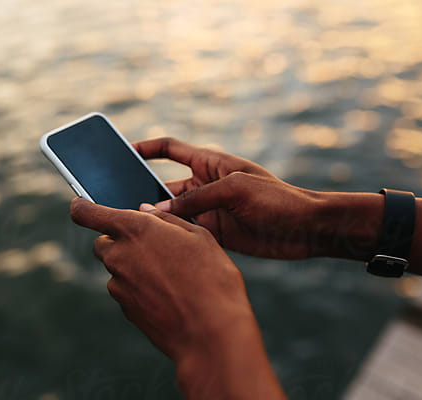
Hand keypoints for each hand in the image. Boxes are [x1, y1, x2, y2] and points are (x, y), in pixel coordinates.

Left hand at [70, 198, 284, 398]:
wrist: (211, 334)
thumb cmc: (212, 280)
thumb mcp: (199, 237)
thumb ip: (167, 219)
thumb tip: (147, 211)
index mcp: (136, 229)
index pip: (87, 213)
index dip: (81, 207)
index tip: (81, 205)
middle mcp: (119, 255)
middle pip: (103, 242)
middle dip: (119, 241)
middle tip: (151, 247)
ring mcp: (119, 285)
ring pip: (116, 268)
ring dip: (132, 266)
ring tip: (170, 275)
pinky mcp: (124, 308)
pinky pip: (125, 291)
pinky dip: (139, 289)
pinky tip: (168, 295)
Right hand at [134, 137, 321, 258]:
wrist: (306, 229)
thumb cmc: (276, 199)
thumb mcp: (234, 190)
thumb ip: (195, 200)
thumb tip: (156, 211)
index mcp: (210, 163)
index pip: (171, 149)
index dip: (147, 148)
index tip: (122, 151)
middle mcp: (205, 185)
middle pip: (164, 186)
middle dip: (142, 192)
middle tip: (115, 201)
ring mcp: (208, 210)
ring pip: (172, 213)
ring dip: (155, 218)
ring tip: (129, 225)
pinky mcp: (214, 233)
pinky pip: (185, 233)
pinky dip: (170, 237)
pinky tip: (154, 244)